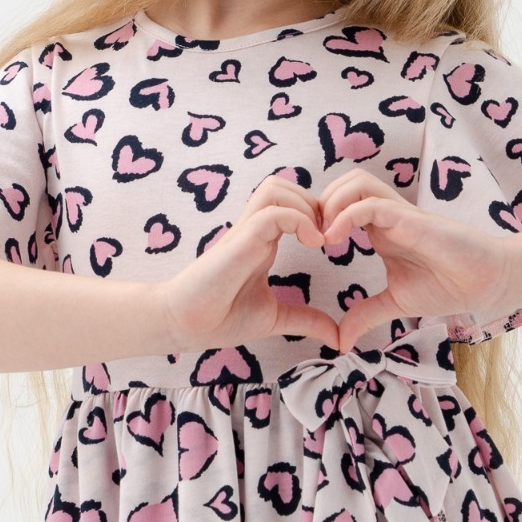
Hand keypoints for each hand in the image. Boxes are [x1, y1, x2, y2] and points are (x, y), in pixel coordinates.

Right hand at [162, 176, 341, 352]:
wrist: (185, 326)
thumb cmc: (221, 318)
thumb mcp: (275, 317)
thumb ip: (305, 320)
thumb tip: (336, 335)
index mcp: (263, 241)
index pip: (290, 204)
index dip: (317, 215)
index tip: (334, 243)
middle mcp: (254, 231)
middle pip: (284, 186)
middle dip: (315, 203)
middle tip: (330, 236)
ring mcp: (245, 233)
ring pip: (276, 189)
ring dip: (305, 206)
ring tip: (319, 238)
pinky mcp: (238, 242)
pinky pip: (271, 213)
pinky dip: (299, 221)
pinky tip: (313, 244)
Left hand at [317, 169, 511, 351]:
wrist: (485, 283)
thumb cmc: (447, 286)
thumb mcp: (395, 304)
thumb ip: (365, 315)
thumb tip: (340, 341)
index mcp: (380, 230)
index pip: (340, 204)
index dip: (317, 218)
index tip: (306, 246)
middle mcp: (387, 215)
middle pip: (343, 183)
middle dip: (318, 202)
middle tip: (309, 235)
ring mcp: (399, 214)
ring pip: (356, 183)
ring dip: (330, 203)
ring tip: (321, 236)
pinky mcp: (411, 219)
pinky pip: (371, 204)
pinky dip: (346, 215)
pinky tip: (334, 239)